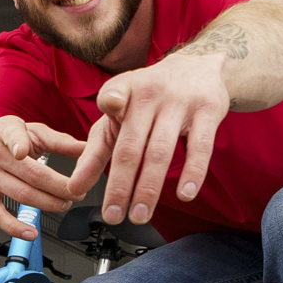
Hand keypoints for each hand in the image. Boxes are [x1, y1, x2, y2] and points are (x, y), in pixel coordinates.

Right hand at [0, 116, 97, 226]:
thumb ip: (56, 140)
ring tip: (64, 204)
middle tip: (77, 191)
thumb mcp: (23, 130)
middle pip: (30, 174)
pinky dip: (15, 227)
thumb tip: (86, 148)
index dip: (18, 143)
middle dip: (59, 186)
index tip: (24, 151)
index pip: (11, 135)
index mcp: (4, 131)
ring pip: (20, 195)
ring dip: (48, 204)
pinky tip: (31, 232)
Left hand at [80, 44, 231, 225]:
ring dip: (149, 188)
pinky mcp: (208, 111)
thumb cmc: (150, 97)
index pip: (113, 95)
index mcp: (124, 89)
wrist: (199, 67)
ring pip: (161, 151)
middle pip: (131, 144)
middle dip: (120, 184)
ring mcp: (180, 102)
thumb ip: (95, 151)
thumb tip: (74, 187)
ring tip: (140, 214)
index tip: (109, 110)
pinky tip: (185, 194)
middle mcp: (150, 94)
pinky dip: (192, 173)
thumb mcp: (119, 114)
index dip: (111, 102)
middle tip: (113, 215)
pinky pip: (200, 147)